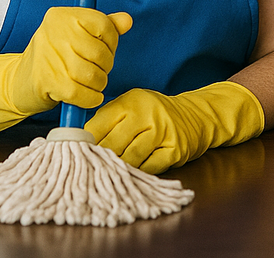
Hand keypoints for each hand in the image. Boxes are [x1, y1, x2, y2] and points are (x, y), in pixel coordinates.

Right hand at [6, 7, 132, 113]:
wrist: (18, 81)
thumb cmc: (54, 57)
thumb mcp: (76, 35)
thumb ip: (104, 26)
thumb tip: (126, 20)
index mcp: (62, 15)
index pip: (104, 25)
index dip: (111, 42)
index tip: (104, 50)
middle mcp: (54, 32)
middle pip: (100, 52)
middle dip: (105, 67)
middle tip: (97, 71)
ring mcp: (48, 56)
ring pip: (92, 74)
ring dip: (98, 84)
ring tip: (92, 84)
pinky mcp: (46, 81)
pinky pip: (81, 93)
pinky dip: (90, 99)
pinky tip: (88, 96)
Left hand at [85, 81, 263, 173]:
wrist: (196, 115)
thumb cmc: (155, 113)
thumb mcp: (132, 105)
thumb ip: (107, 119)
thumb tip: (78, 140)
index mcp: (131, 101)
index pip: (97, 126)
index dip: (84, 143)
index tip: (77, 152)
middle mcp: (147, 115)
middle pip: (111, 145)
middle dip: (99, 158)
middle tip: (92, 166)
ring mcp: (162, 133)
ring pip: (128, 159)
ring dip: (118, 167)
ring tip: (112, 169)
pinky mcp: (174, 151)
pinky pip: (147, 169)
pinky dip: (138, 172)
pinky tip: (134, 170)